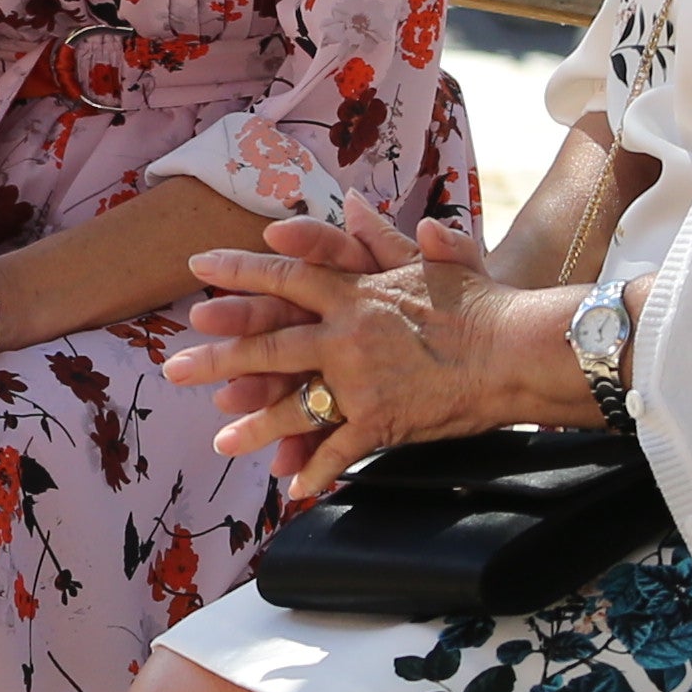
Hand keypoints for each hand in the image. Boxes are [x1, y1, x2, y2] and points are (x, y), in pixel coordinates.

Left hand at [168, 200, 538, 503]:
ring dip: (254, 426)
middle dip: (215, 357)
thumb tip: (351, 201)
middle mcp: (345, 333)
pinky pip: (338, 450)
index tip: (196, 270)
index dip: (237, 272)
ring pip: (291, 405)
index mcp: (354, 291)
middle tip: (174, 368)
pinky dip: (314, 471)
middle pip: (267, 344)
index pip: (283, 276)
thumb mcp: (430, 258)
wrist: (517, 348)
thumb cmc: (481, 302)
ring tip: (220, 441)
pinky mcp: (380, 421)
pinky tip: (291, 490)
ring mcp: (359, 380)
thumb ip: (382, 235)